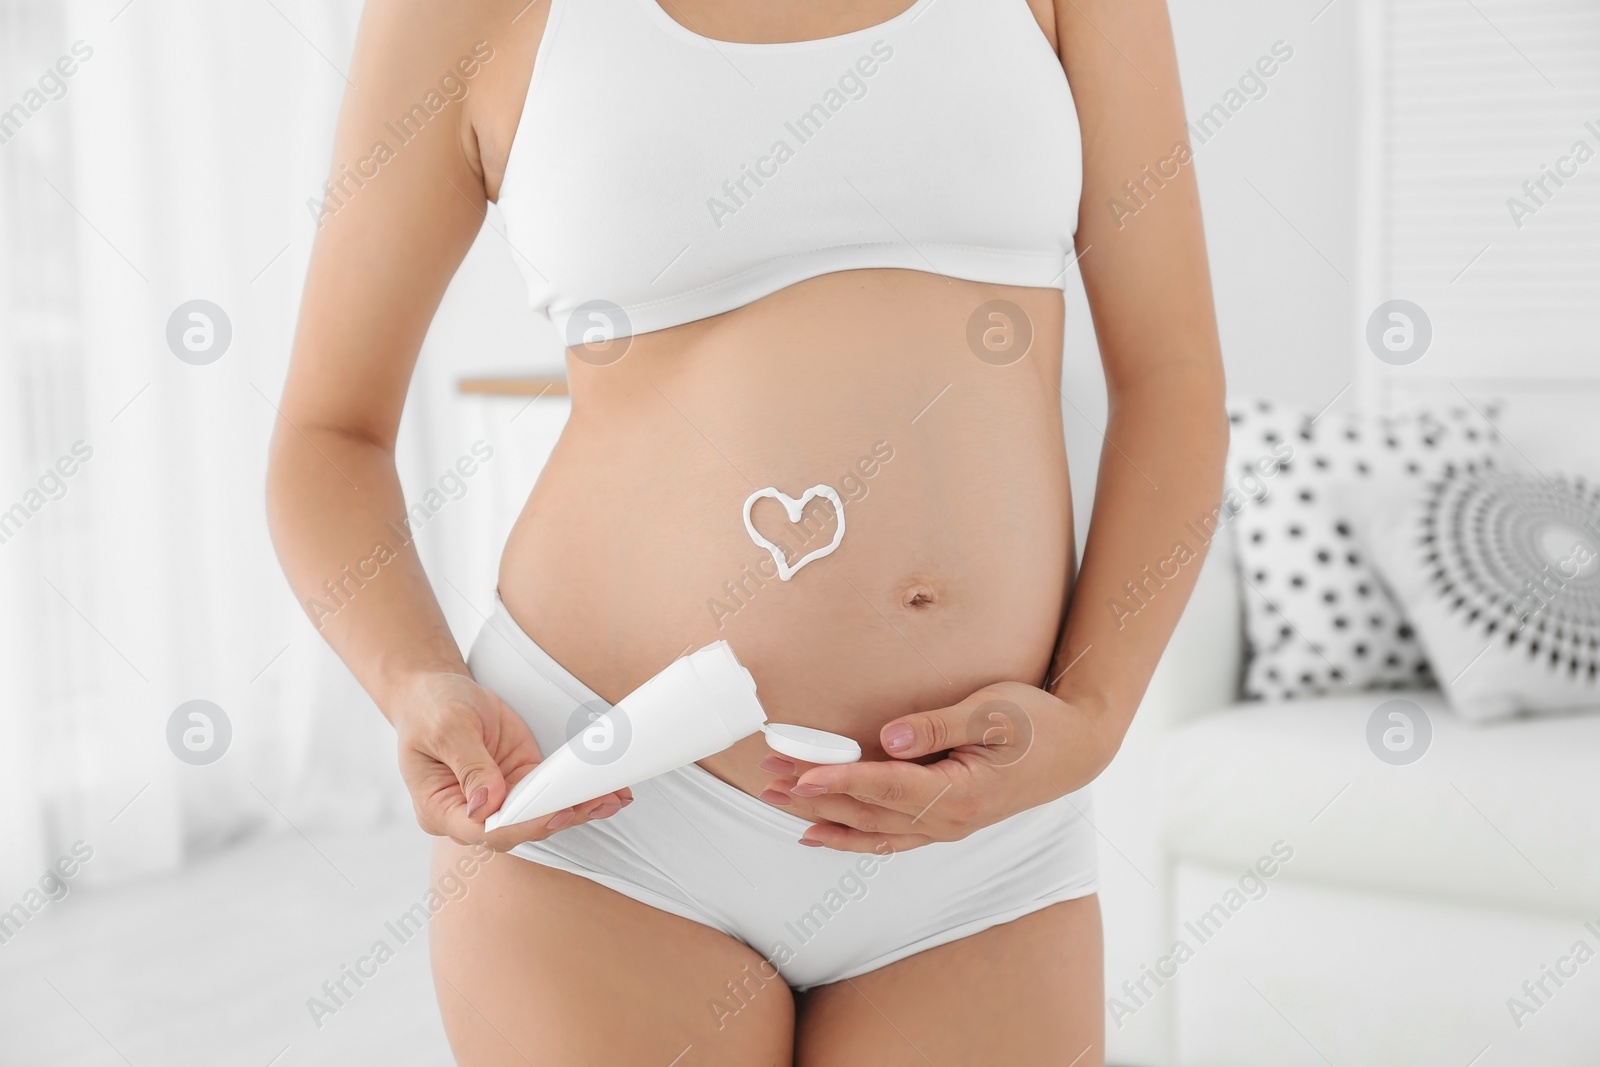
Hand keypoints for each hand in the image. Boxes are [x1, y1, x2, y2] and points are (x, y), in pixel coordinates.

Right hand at [389, 670, 631, 850]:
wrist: (436, 693)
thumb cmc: (431, 710)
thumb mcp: (446, 728)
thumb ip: (468, 766)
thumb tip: (486, 804)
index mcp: (440, 809)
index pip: (481, 830)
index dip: (519, 825)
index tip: (551, 814)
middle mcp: (470, 814)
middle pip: (517, 829)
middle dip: (558, 818)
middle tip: (592, 803)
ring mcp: (498, 800)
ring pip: (539, 817)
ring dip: (577, 809)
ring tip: (612, 798)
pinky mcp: (519, 782)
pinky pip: (550, 796)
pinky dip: (577, 793)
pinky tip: (606, 791)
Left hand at [758, 681, 1107, 852]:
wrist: (1075, 749)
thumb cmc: (1036, 722)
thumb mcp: (993, 711)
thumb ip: (939, 724)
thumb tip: (890, 738)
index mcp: (963, 792)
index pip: (888, 788)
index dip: (842, 780)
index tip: (803, 773)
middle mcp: (950, 821)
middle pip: (869, 811)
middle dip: (815, 795)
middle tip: (768, 775)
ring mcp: (945, 827)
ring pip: (872, 831)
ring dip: (822, 817)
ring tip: (776, 803)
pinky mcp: (942, 822)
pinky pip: (886, 837)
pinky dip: (849, 836)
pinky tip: (816, 832)